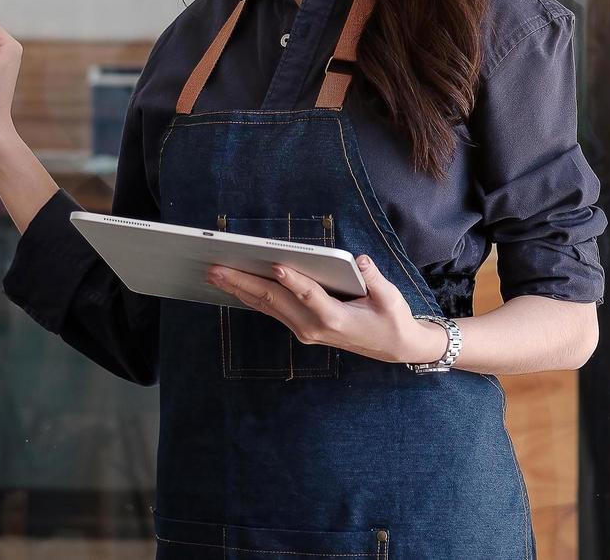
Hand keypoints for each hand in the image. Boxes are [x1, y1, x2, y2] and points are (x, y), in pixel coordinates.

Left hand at [206, 255, 446, 364]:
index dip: (293, 280)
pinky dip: (251, 296)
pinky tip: (235, 285)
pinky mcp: (302, 328)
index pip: (310, 296)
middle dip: (244, 282)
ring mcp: (304, 330)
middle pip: (275, 301)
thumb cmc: (392, 319)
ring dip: (239, 289)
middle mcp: (314, 327)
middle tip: (217, 268)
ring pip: (267, 306)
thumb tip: (360, 260)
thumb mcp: (391, 298)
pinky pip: (271, 310)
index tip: (276, 265)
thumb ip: (375, 279)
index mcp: (336, 318)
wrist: (394, 347)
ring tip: (216, 273)